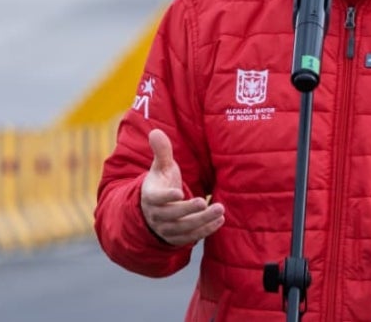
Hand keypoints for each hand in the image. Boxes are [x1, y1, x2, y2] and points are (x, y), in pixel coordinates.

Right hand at [140, 128, 224, 245]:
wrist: (154, 209)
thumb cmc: (161, 183)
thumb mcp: (160, 167)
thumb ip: (161, 151)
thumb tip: (155, 131)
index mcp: (151, 196)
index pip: (156, 198)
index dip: (166, 197)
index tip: (179, 193)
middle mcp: (157, 215)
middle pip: (172, 215)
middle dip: (189, 210)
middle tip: (205, 202)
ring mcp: (166, 229)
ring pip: (184, 228)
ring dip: (202, 221)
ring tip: (219, 210)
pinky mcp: (176, 238)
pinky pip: (191, 237)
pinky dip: (205, 230)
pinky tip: (219, 220)